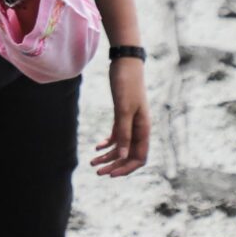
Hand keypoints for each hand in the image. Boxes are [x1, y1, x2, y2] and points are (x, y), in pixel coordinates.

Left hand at [92, 57, 150, 175]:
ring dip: (108, 156)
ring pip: (122, 147)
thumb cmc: (127, 83)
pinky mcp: (122, 115)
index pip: (139, 157)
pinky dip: (108, 143)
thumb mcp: (123, 109)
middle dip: (114, 165)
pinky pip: (117, 135)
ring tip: (92, 162)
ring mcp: (131, 121)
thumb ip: (124, 133)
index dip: (126, 168)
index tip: (110, 174)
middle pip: (129, 155)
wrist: (125, 62)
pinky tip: (97, 147)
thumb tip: (124, 156)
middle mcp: (139, 128)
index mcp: (143, 128)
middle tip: (97, 171)